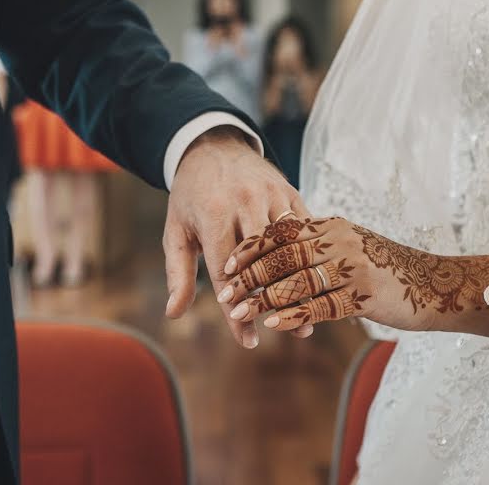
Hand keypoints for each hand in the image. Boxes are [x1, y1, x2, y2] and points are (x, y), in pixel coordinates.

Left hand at [163, 127, 314, 347]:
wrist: (212, 147)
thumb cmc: (191, 196)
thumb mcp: (177, 232)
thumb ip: (178, 273)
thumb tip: (174, 314)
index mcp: (214, 212)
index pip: (228, 273)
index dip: (237, 311)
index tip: (248, 340)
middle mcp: (246, 200)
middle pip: (265, 261)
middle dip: (273, 300)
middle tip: (283, 332)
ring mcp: (272, 194)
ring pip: (290, 246)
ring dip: (297, 283)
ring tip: (306, 316)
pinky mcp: (290, 191)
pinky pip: (304, 228)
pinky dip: (309, 257)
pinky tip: (314, 283)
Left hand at [219, 216, 488, 337]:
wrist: (436, 284)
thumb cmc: (385, 270)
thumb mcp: (349, 249)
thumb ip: (316, 249)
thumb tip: (276, 259)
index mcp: (332, 226)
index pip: (282, 231)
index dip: (253, 248)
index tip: (228, 264)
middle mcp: (340, 240)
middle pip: (285, 255)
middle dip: (251, 276)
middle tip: (225, 295)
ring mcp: (354, 265)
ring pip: (299, 280)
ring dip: (265, 298)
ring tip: (241, 312)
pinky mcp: (365, 293)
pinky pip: (323, 305)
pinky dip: (296, 314)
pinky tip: (275, 324)